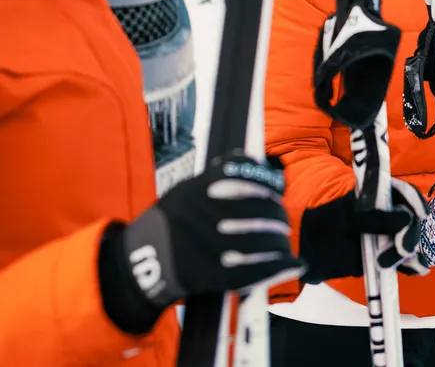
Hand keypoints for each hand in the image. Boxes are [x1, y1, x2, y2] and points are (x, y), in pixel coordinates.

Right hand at [98, 153, 303, 333]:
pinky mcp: (214, 274)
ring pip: (262, 240)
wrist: (141, 263)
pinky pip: (256, 270)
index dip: (268, 180)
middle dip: (277, 216)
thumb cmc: (167, 225)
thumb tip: (248, 160)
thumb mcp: (184, 191)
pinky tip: (294, 265)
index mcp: (199, 190)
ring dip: (280, 243)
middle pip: (259, 209)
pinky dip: (280, 267)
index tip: (278, 186)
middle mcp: (207, 214)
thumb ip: (214, 177)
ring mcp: (210, 244)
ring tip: (284, 243)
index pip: (245, 175)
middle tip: (281, 222)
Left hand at [299, 179, 429, 283]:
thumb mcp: (344, 218)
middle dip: (410, 234)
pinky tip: (415, 270)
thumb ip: (373, 219)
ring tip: (393, 264)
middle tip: (400, 249)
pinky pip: (407, 260)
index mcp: (378, 196)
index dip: (415, 200)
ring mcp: (390, 236)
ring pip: (411, 241)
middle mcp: (389, 214)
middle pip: (411, 220)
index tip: (421, 214)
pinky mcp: (390, 257)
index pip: (404, 192)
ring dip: (410, 253)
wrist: (309, 252)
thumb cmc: (323, 226)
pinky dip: (413, 265)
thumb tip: (405, 218)